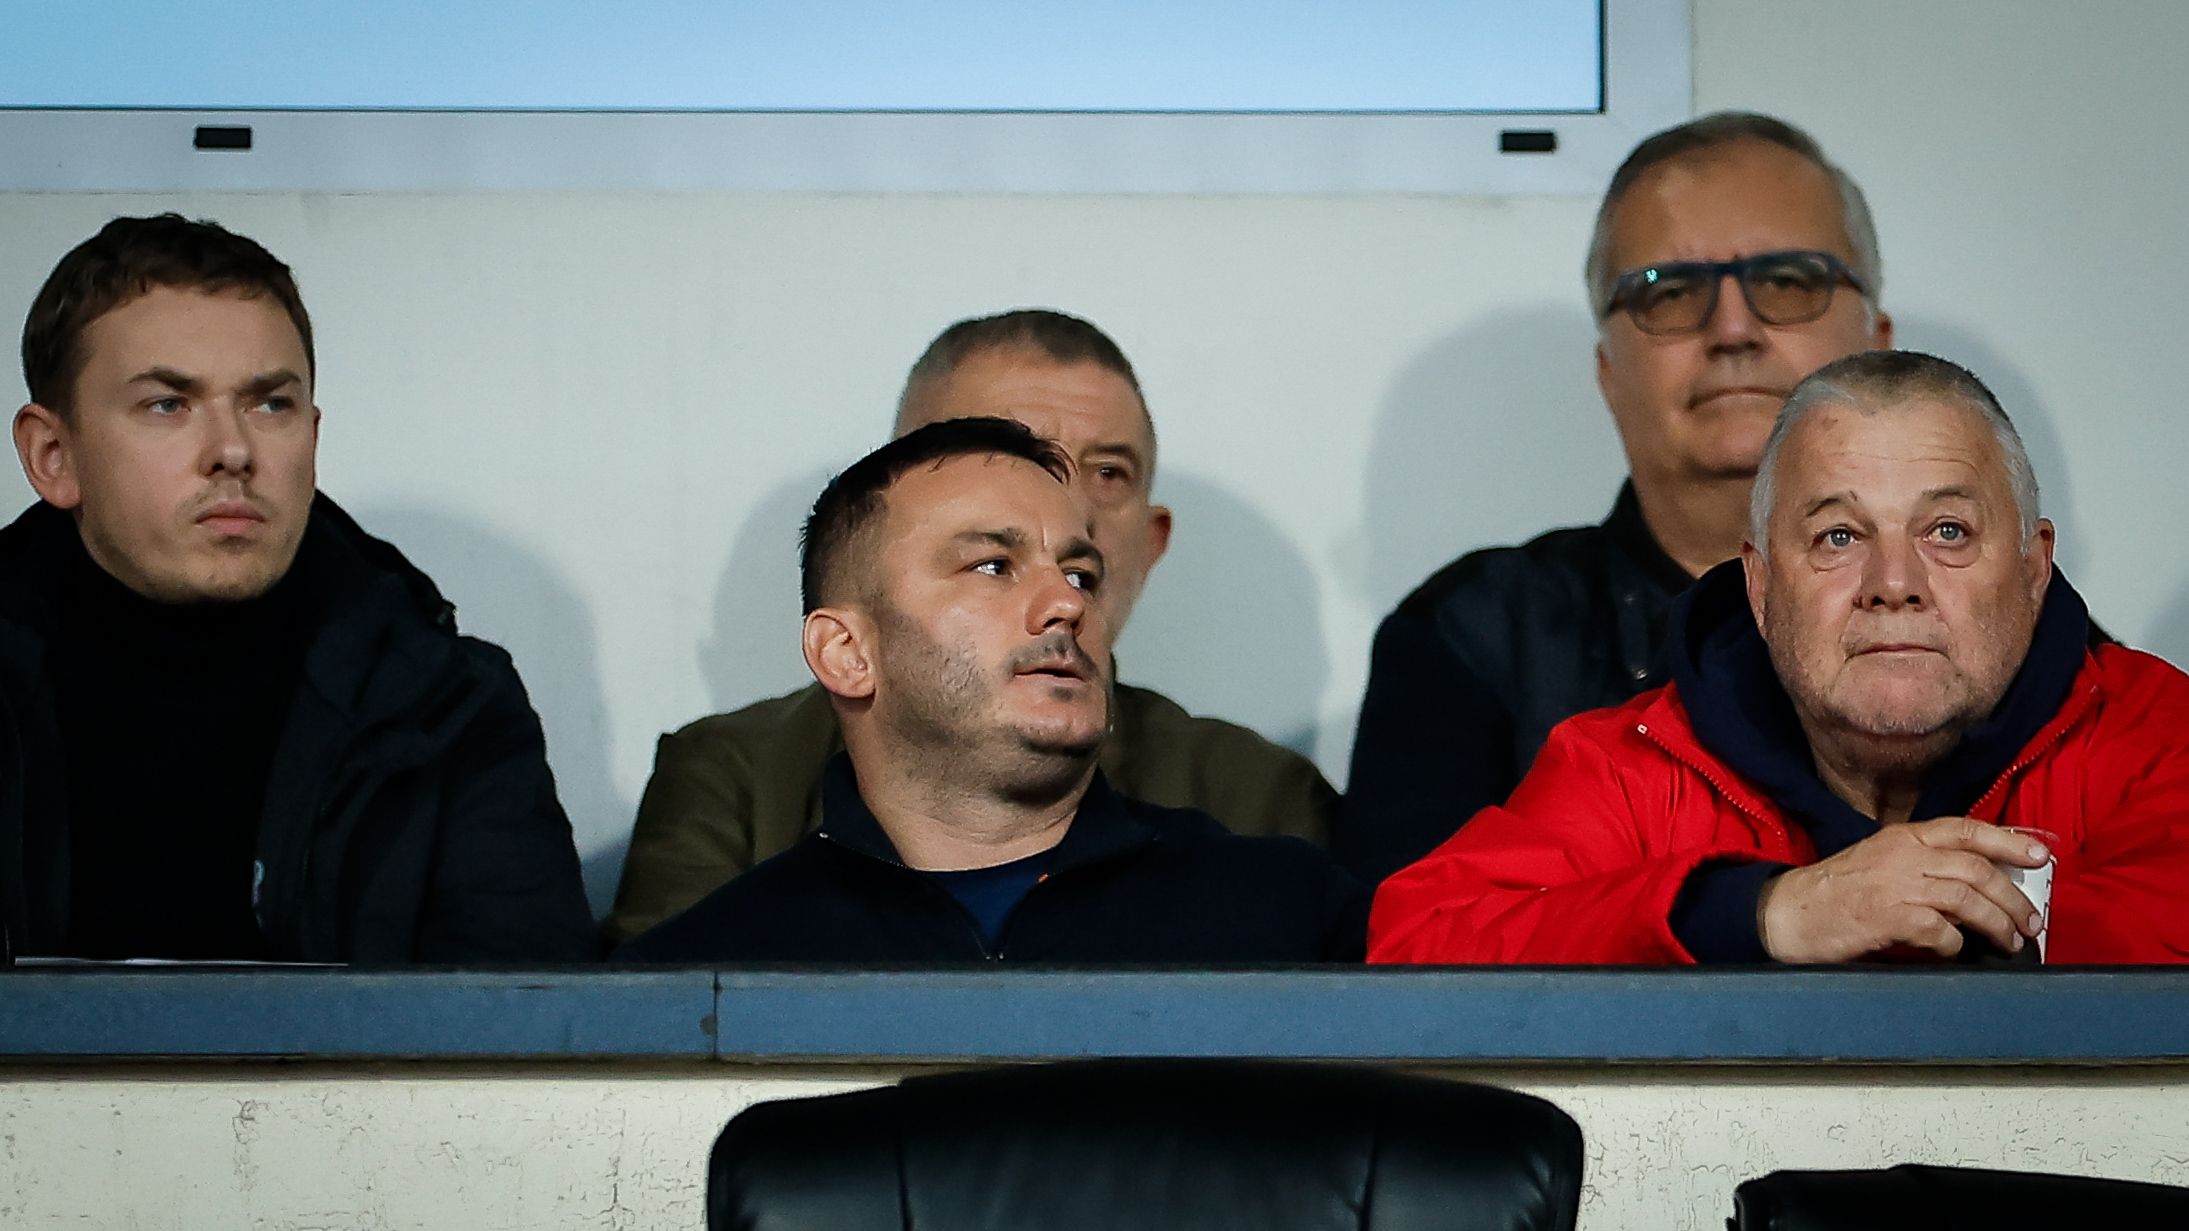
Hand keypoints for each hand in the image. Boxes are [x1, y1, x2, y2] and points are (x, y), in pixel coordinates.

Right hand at [1757, 817, 2050, 963]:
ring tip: (2008, 943)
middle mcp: (1904, 854)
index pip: (1966, 829)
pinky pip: (1941, 931)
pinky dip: (1955, 945)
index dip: (2009, 842)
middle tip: (2031, 922)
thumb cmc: (1835, 891)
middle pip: (1977, 870)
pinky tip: (1953, 952)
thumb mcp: (1880, 861)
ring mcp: (1896, 884)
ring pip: (1968, 900)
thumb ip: (1923, 864)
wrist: (1789, 913)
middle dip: (2013, 898)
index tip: (2041, 857)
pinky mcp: (1889, 917)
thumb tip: (1975, 886)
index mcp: (1903, 836)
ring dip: (1996, 925)